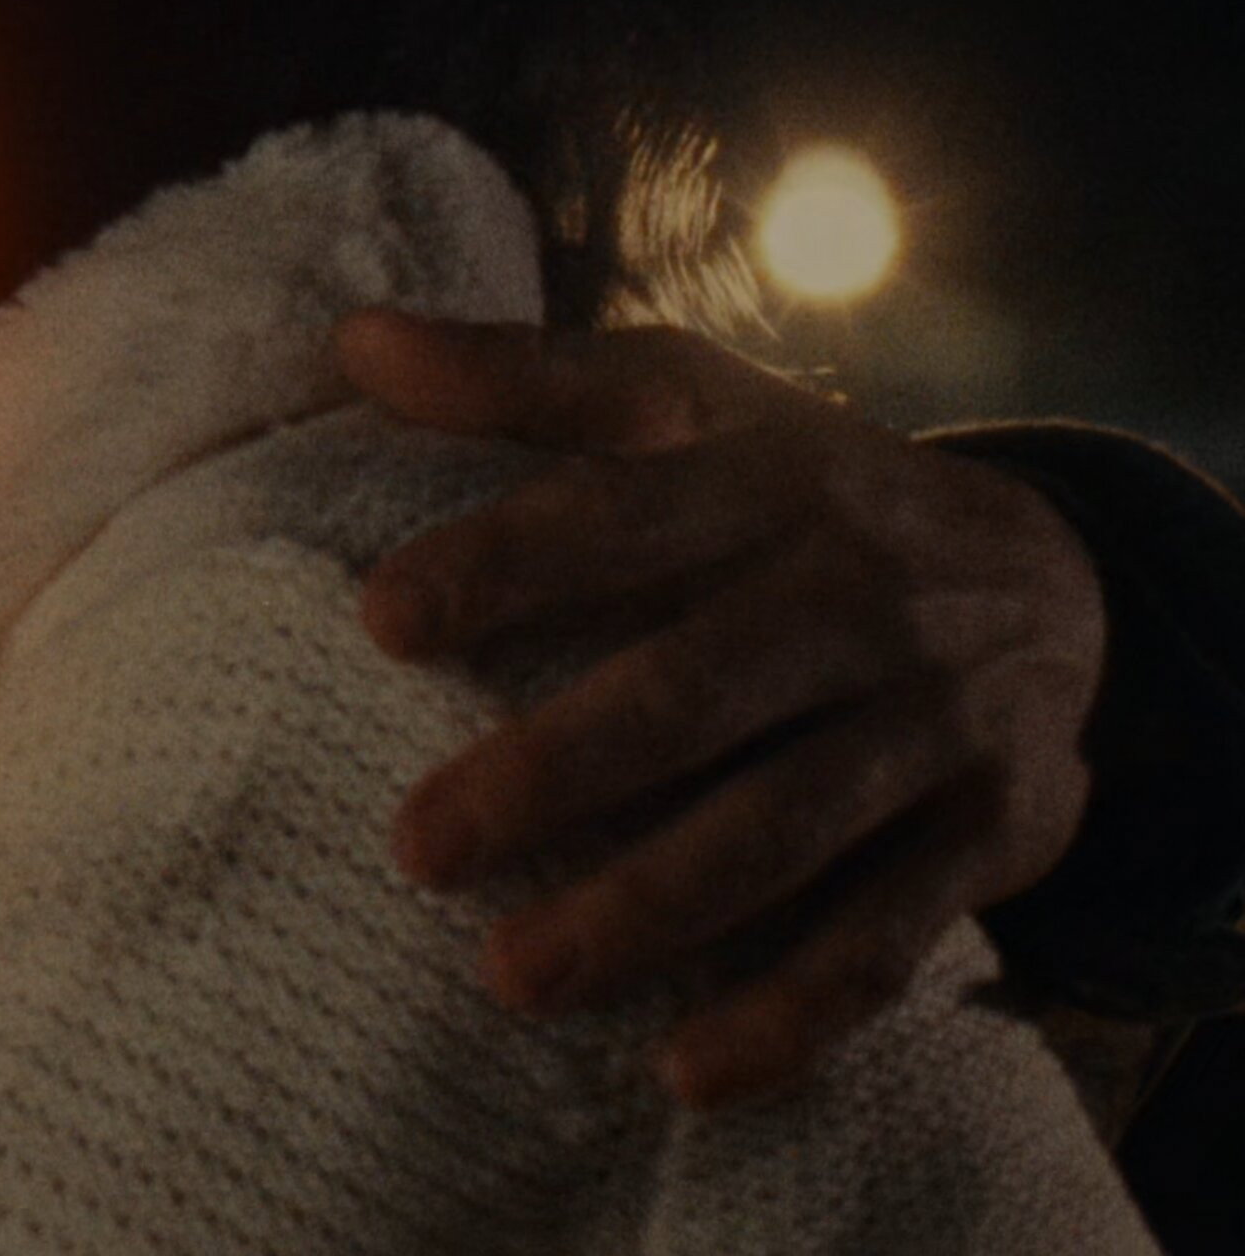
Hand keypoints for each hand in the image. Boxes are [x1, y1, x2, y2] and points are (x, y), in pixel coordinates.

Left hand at [338, 310, 1104, 1109]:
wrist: (1057, 575)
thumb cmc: (798, 488)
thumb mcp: (681, 399)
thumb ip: (517, 380)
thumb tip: (349, 337)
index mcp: (761, 482)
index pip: (620, 516)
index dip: (505, 562)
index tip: (380, 618)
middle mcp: (849, 598)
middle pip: (693, 689)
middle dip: (553, 772)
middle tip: (417, 846)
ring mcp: (924, 722)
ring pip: (780, 828)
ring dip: (645, 911)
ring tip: (508, 975)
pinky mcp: (984, 832)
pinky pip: (885, 937)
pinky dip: (791, 1010)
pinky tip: (687, 1069)